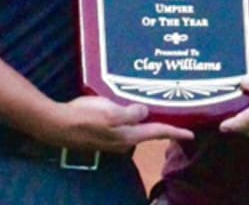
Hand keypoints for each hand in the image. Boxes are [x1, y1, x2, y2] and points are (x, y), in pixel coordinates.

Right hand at [34, 96, 193, 152]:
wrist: (56, 125)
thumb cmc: (84, 117)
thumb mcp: (111, 113)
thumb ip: (131, 113)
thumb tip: (145, 111)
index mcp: (128, 136)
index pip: (158, 133)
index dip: (176, 132)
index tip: (191, 135)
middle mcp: (123, 140)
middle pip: (149, 133)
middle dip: (162, 126)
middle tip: (175, 116)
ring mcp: (111, 138)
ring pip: (136, 129)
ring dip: (146, 120)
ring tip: (154, 108)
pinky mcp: (101, 133)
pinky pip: (123, 124)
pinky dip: (130, 117)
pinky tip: (129, 108)